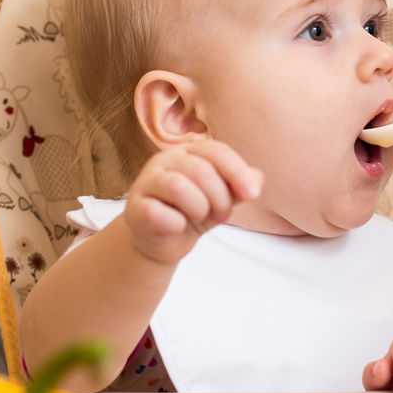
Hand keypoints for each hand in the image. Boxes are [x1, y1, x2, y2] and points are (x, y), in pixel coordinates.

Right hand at [124, 138, 262, 264]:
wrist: (161, 241)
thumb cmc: (193, 213)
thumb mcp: (221, 200)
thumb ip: (238, 188)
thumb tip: (258, 178)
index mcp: (188, 152)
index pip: (217, 151)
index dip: (237, 172)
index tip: (252, 195)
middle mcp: (164, 160)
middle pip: (201, 170)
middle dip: (219, 198)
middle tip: (219, 215)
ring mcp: (146, 182)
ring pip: (178, 187)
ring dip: (198, 209)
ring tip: (196, 218)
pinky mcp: (134, 208)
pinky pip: (158, 213)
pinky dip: (176, 225)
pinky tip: (176, 227)